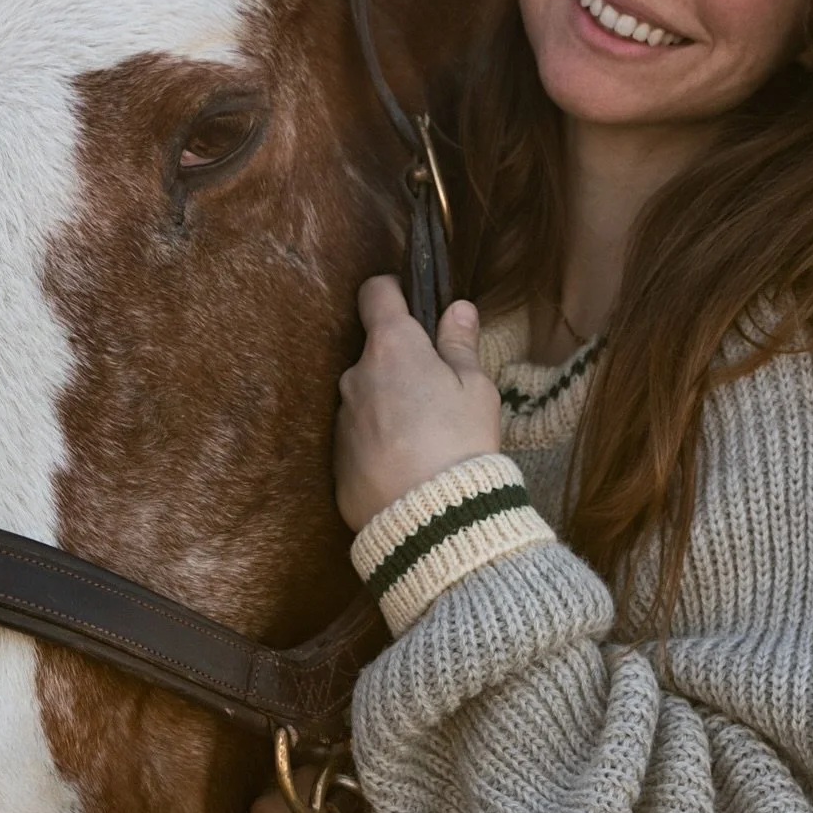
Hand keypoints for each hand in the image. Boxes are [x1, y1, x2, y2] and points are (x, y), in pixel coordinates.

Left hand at [334, 278, 500, 531]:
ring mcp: (341, 418)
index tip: (412, 306)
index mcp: (393, 348)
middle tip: (437, 392)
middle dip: (400, 363)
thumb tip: (457, 308)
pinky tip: (406, 465)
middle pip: (375, 352)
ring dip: (388, 403)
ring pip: (366, 395)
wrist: (431, 520)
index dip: (393, 292)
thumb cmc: (461, 442)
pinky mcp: (336, 458)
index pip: (375, 293)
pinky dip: (378, 440)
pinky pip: (358, 435)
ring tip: (424, 437)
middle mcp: (356, 375)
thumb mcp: (476, 390)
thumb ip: (460, 345)